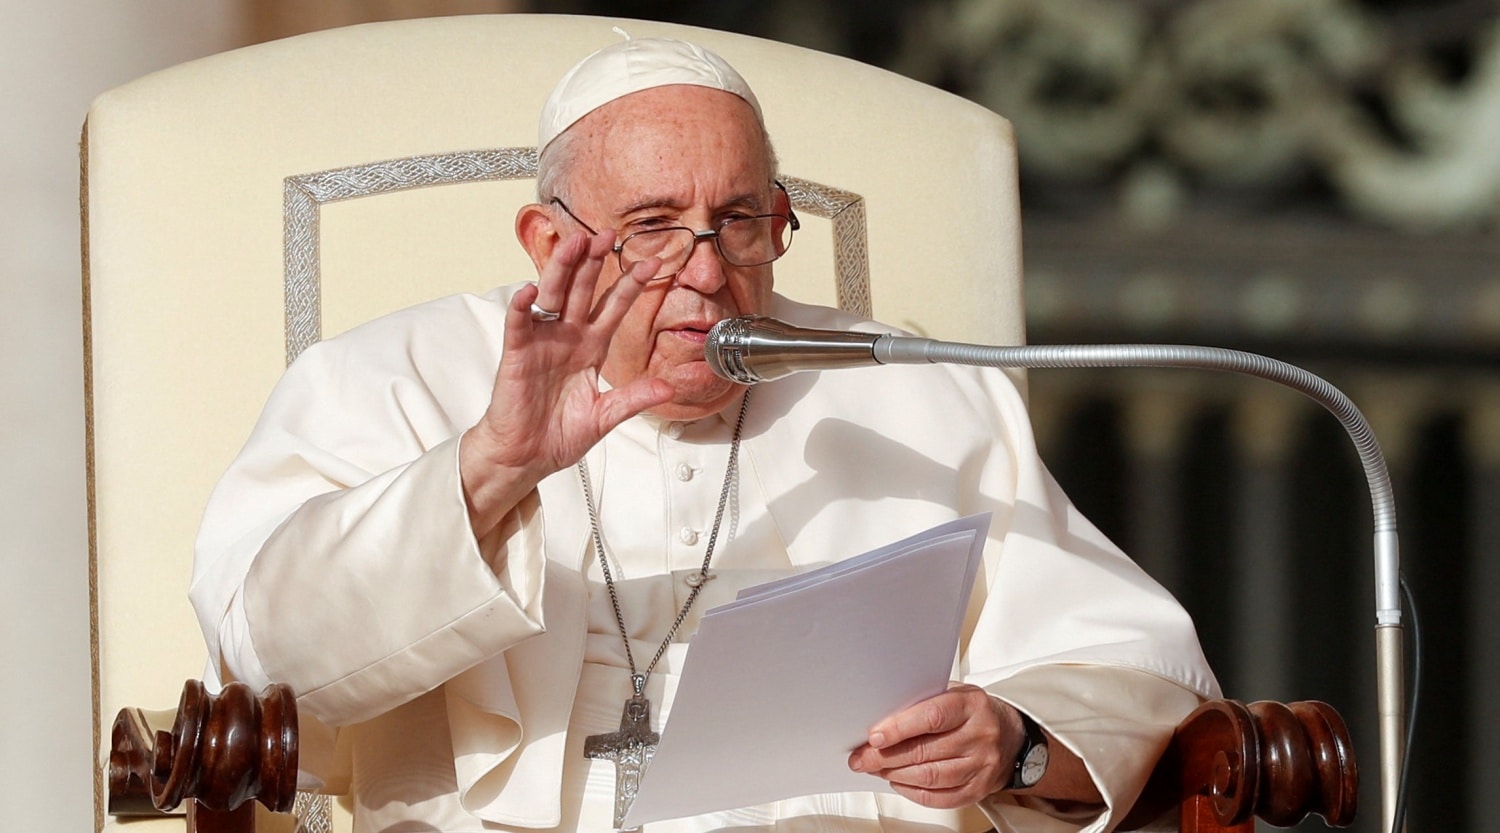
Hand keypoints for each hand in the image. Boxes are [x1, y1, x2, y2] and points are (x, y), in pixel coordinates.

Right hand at [459, 230, 673, 536]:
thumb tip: (667, 387)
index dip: (631, 284)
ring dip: (562, 270)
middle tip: (607, 234)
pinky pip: (519, 325)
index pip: (613, 307)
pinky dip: (523, 307)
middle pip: (582, 290)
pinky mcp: (517, 355)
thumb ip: (633, 398)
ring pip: (553, 296)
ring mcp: (541, 342)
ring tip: (573, 244)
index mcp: (590, 347)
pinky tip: (530, 290)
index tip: (653, 263)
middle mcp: (566, 337)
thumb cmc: (558, 435)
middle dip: (594, 262)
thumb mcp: (605, 415)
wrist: (527, 456)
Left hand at [847, 683, 1023, 808]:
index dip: (899, 728)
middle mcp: (979, 736)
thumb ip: (923, 701)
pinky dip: (912, 792)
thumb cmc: (974, 712)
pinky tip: (898, 782)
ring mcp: (982, 765)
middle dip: (885, 757)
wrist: (1011, 737)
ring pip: (930, 777)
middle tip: (862, 757)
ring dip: (895, 775)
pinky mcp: (979, 789)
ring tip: (875, 769)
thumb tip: (882, 716)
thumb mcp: (954, 693)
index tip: (874, 736)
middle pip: (925, 751)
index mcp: (971, 705)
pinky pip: (940, 797)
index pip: (932, 717)